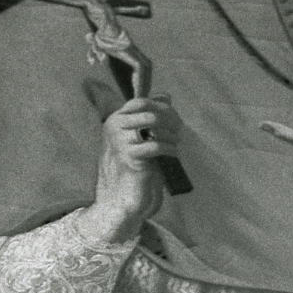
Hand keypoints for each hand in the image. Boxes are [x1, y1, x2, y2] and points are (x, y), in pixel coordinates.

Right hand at [75, 95, 181, 244]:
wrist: (121, 196)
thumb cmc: (133, 164)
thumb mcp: (141, 136)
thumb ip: (151, 115)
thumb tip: (167, 96)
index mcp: (115, 120)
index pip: (140, 102)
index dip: (161, 107)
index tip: (174, 118)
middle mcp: (114, 127)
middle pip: (150, 112)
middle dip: (170, 120)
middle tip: (179, 131)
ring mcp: (120, 142)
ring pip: (154, 126)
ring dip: (171, 135)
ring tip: (176, 143)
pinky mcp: (129, 157)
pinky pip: (156, 145)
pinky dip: (170, 148)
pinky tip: (173, 153)